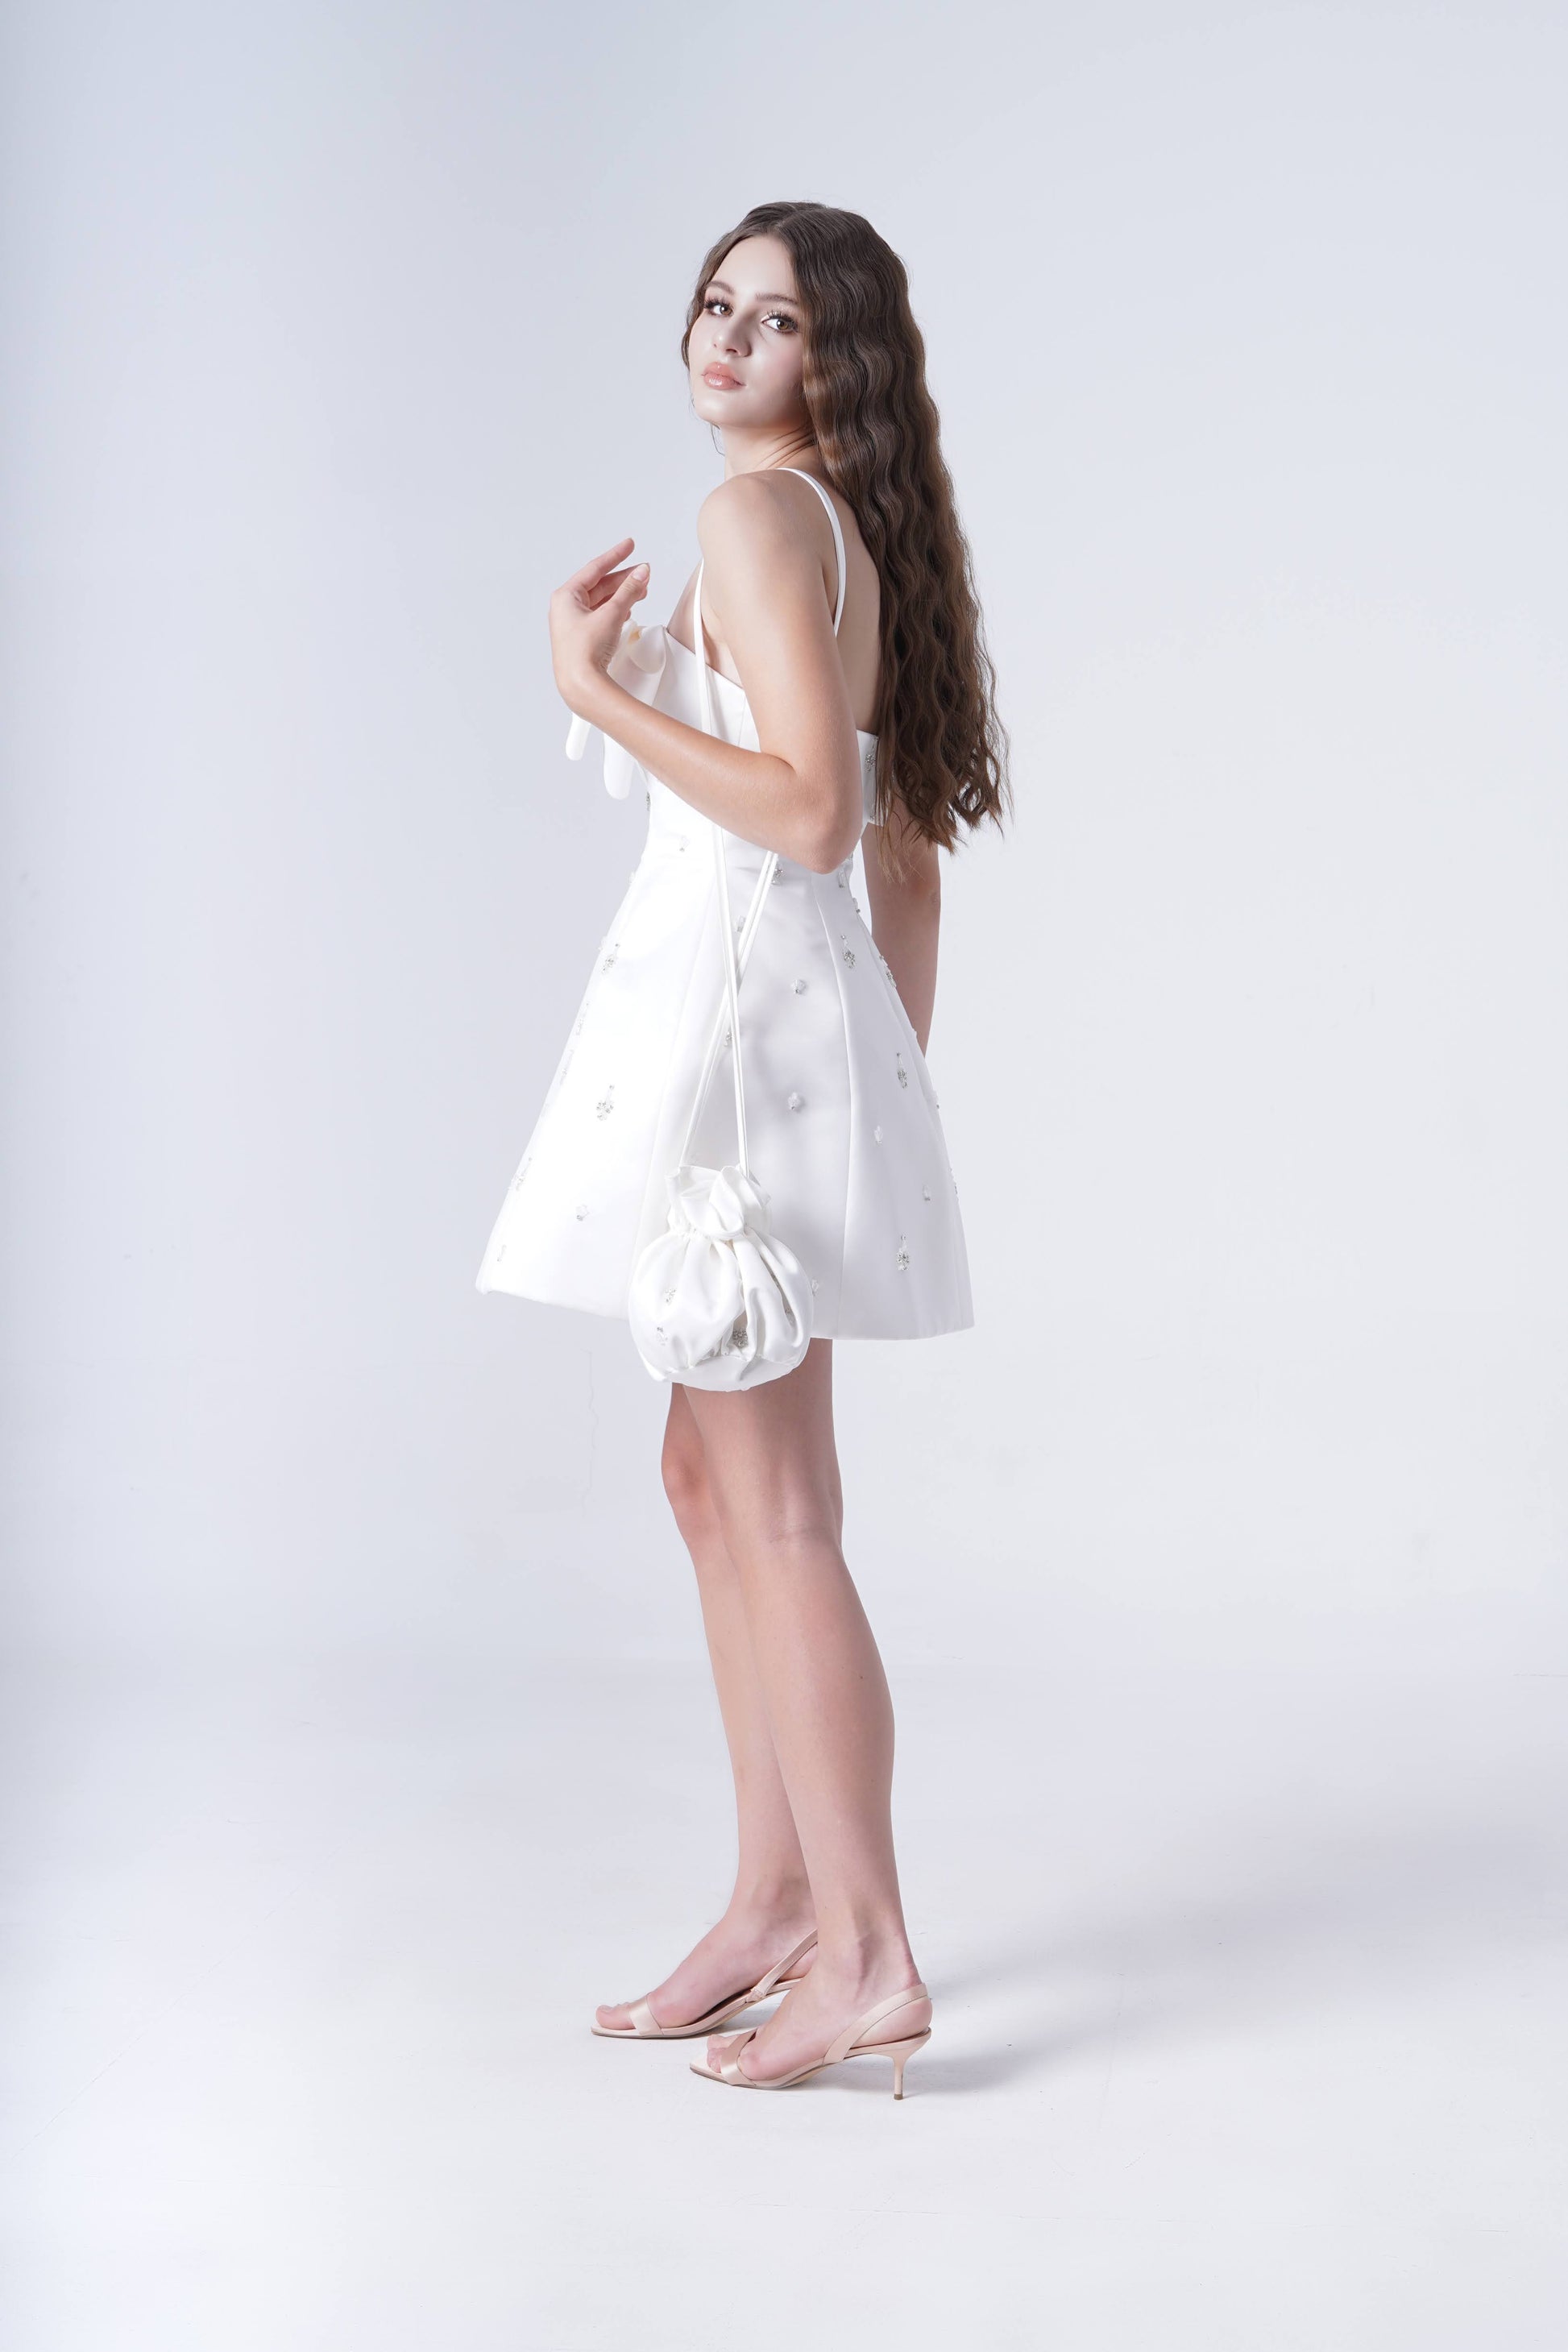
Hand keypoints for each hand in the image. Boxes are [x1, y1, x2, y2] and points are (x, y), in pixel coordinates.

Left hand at [549, 538, 649, 714]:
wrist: (580, 684)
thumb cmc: (583, 653)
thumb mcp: (611, 614)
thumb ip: (629, 591)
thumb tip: (641, 573)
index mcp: (565, 596)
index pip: (594, 568)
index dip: (615, 556)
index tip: (629, 545)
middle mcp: (567, 608)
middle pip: (600, 585)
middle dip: (623, 578)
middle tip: (642, 571)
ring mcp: (574, 623)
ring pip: (602, 601)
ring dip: (623, 594)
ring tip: (641, 588)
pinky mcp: (583, 638)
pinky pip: (602, 615)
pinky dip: (617, 609)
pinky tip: (628, 607)